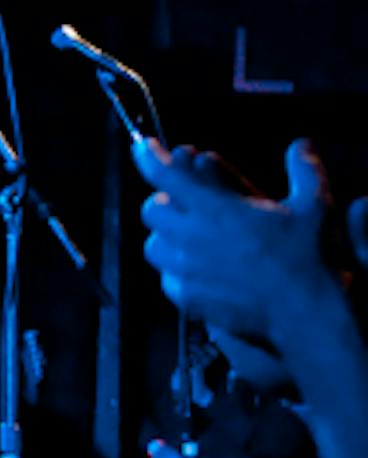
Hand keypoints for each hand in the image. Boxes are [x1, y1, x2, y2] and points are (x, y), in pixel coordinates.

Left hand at [134, 137, 337, 350]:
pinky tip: (196, 270)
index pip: (164, 175)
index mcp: (214, 210)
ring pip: (152, 246)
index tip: (143, 148)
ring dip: (165, 237)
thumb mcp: (313, 207)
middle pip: (151, 210)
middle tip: (181, 203)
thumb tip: (302, 144)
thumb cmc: (307, 258)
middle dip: (162, 201)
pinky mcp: (187, 297)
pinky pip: (166, 279)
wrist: (305, 312)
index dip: (148, 157)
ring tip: (186, 237)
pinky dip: (175, 271)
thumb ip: (303, 170)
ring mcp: (185, 270)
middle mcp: (191, 238)